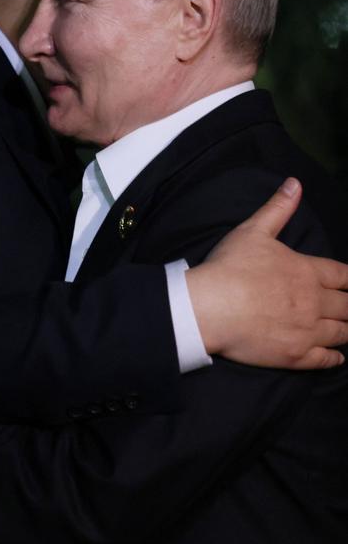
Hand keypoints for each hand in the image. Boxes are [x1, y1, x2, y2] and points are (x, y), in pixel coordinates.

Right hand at [188, 178, 347, 368]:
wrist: (209, 307)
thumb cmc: (229, 267)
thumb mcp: (253, 231)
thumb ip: (278, 208)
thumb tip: (294, 183)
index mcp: (307, 271)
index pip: (343, 276)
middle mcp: (314, 301)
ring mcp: (307, 330)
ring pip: (342, 332)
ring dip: (347, 330)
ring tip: (346, 328)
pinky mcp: (295, 355)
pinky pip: (326, 359)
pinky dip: (335, 358)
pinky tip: (337, 356)